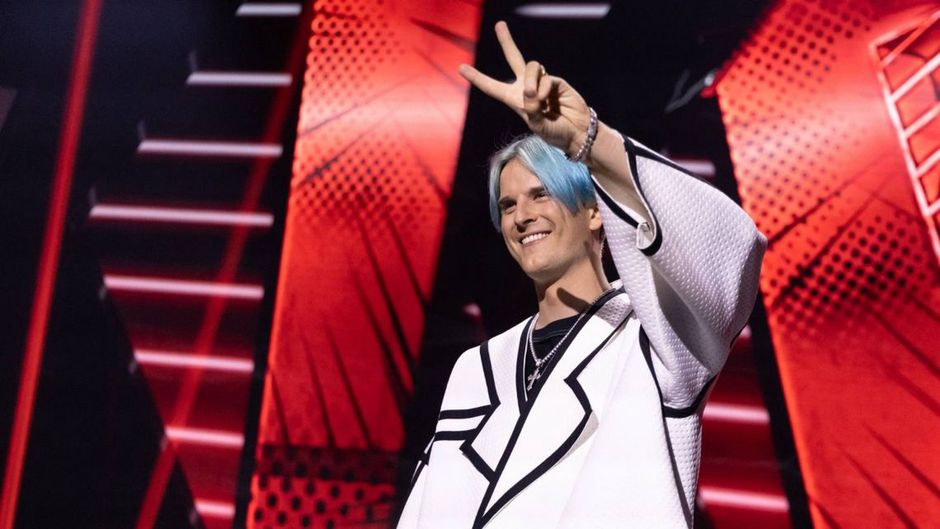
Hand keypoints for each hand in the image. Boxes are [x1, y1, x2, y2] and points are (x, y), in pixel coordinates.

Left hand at [458, 21, 591, 155]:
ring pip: (532, 67)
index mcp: (514, 100)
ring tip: (533, 97)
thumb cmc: (555, 133)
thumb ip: (531, 110)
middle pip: (514, 58)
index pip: (493, 87)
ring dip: (530, 81)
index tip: (461, 68)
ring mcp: (542, 82)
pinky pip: (545, 78)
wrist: (577, 132)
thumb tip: (530, 92)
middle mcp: (526, 88)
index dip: (477, 77)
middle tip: (499, 24)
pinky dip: (543, 89)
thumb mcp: (538, 126)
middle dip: (507, 41)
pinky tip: (548, 101)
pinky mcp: (556, 81)